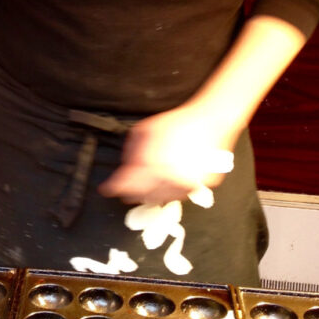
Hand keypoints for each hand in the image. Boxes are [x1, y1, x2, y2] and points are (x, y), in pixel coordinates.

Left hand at [98, 104, 236, 205]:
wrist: (211, 120)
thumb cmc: (177, 123)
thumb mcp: (145, 130)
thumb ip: (132, 151)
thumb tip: (125, 167)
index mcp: (153, 167)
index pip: (128, 186)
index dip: (114, 187)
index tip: (107, 189)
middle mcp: (170, 180)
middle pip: (144, 196)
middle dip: (134, 191)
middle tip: (128, 187)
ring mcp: (188, 185)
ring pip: (164, 198)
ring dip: (153, 193)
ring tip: (149, 184)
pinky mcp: (203, 186)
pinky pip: (183, 194)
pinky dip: (173, 191)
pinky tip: (169, 181)